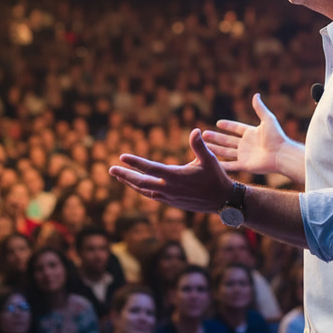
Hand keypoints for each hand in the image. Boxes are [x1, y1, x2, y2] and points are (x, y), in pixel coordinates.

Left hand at [109, 128, 232, 212]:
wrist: (221, 200)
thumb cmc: (216, 177)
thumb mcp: (209, 159)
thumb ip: (199, 145)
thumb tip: (195, 130)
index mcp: (176, 177)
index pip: (150, 169)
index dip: (135, 162)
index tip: (122, 156)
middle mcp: (169, 188)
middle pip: (141, 182)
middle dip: (125, 175)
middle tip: (111, 169)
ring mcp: (169, 197)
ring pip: (144, 190)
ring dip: (130, 183)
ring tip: (119, 176)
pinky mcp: (171, 202)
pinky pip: (151, 195)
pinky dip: (141, 189)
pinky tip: (136, 186)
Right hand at [202, 93, 291, 176]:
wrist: (281, 154)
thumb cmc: (276, 137)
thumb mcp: (268, 119)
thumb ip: (260, 108)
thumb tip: (256, 95)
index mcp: (251, 133)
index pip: (236, 128)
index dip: (228, 126)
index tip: (218, 123)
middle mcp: (246, 144)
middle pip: (228, 140)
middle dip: (216, 137)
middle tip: (204, 134)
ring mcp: (245, 155)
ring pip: (226, 152)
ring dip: (215, 149)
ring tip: (204, 146)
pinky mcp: (245, 165)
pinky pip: (231, 165)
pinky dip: (222, 164)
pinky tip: (212, 162)